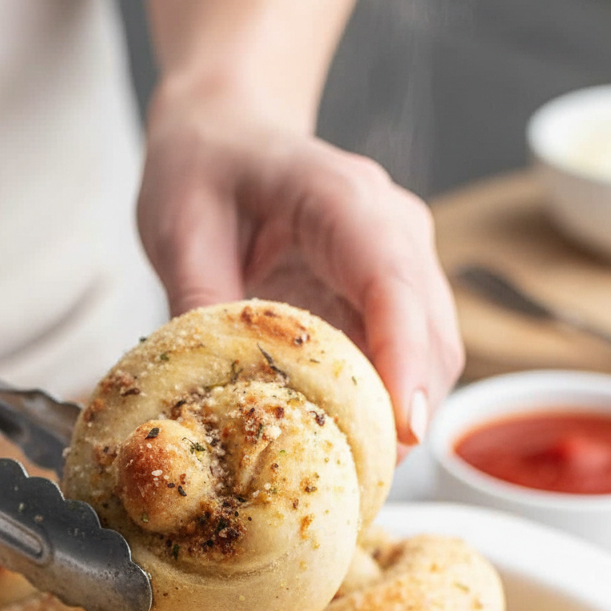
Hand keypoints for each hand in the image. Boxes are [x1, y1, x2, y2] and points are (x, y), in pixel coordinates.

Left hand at [138, 88, 462, 446]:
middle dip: (403, 411)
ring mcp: (403, 262)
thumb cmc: (205, 163)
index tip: (402, 428)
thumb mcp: (179, 225)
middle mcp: (392, 227)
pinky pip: (408, 360)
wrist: (229, 128)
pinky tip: (343, 441)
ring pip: (431, 355)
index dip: (403, 356)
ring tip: (346, 474)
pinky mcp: (393, 296)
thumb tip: (209, 394)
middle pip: (429, 331)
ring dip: (397, 417)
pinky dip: (383, 405)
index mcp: (341, 196)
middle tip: (356, 482)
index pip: (391, 278)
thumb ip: (199, 303)